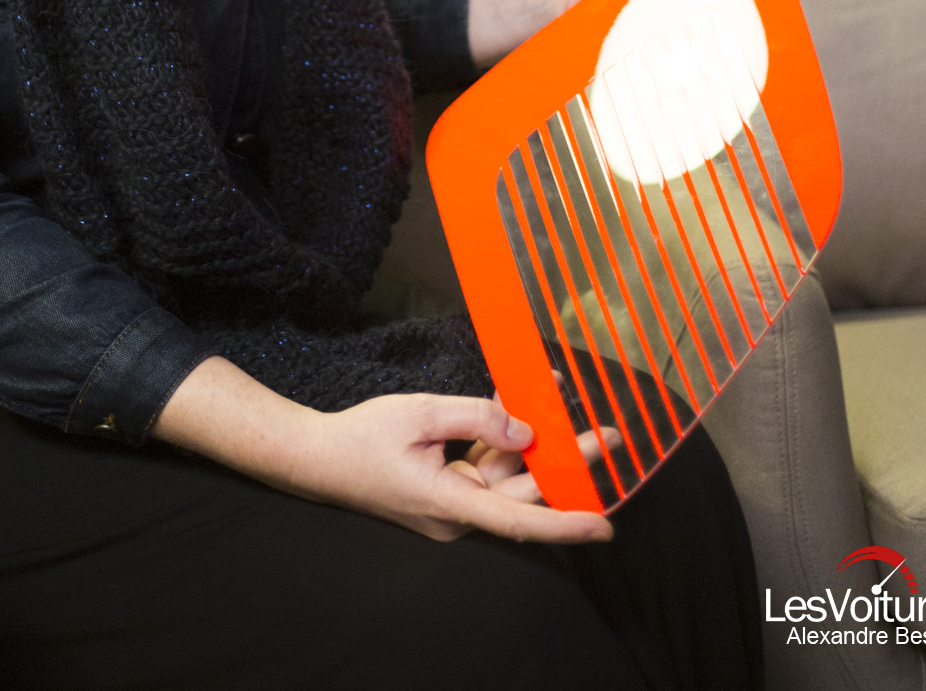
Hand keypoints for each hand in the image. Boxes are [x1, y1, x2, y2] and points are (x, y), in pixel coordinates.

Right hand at [302, 392, 609, 543]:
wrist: (319, 457)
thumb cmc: (364, 437)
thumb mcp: (421, 415)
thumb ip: (475, 417)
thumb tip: (523, 428)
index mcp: (450, 502)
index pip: (518, 519)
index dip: (565, 524)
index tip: (605, 525)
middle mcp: (458, 511)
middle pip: (522, 488)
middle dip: (563, 461)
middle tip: (605, 436)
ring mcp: (452, 500)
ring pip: (505, 472)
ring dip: (531, 439)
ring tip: (562, 398)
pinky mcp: (447, 486)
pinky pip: (484, 463)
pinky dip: (500, 436)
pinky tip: (517, 401)